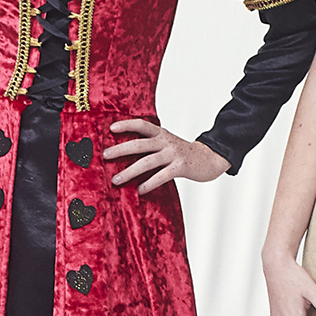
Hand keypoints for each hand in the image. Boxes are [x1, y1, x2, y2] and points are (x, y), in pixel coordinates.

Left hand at [106, 118, 227, 190]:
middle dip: (121, 149)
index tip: (111, 128)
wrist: (210, 158)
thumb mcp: (167, 143)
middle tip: (105, 155)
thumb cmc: (183, 153)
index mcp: (161, 134)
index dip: (127, 124)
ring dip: (130, 171)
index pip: (142, 125)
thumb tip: (125, 152)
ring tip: (117, 180)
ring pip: (147, 161)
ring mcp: (173, 154)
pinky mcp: (181, 167)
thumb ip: (151, 145)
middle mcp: (166, 141)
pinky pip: (161, 176)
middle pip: (140, 143)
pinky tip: (139, 190)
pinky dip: (149, 183)